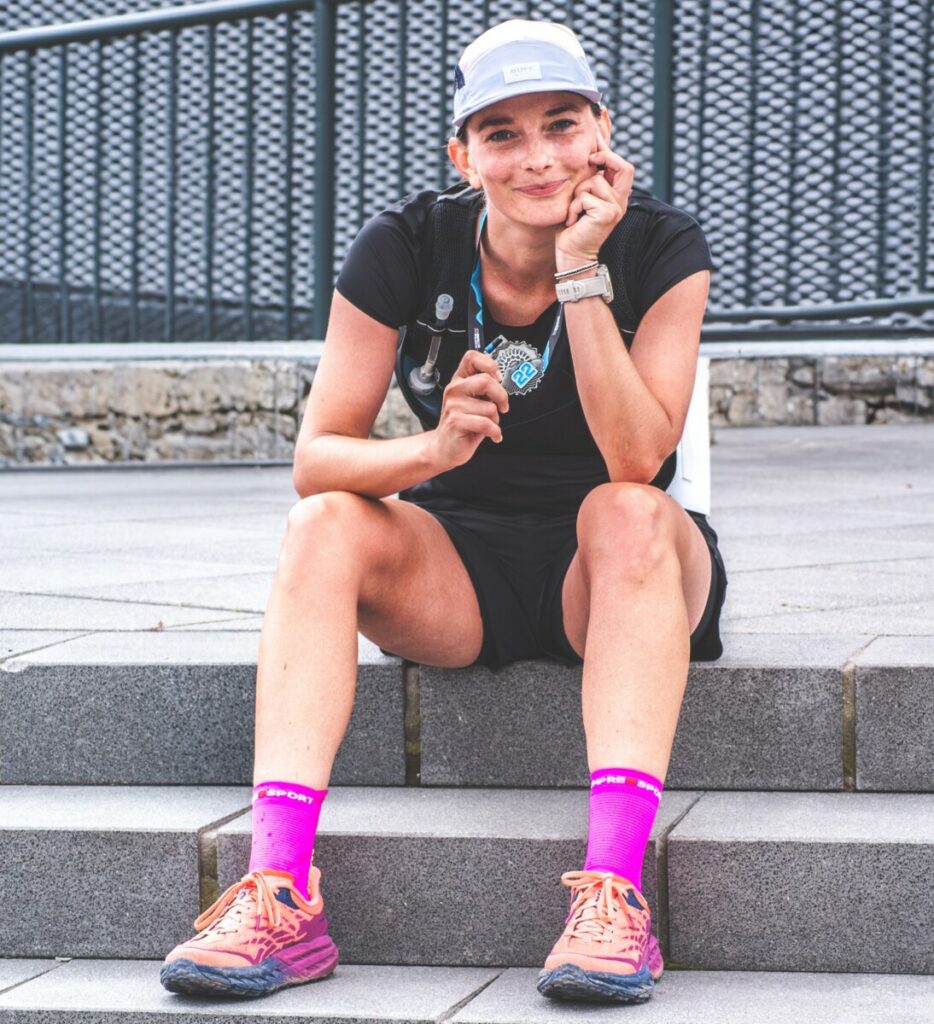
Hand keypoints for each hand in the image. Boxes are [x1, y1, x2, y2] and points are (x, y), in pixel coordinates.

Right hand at [429, 349, 509, 469]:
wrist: (445, 448)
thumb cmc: (464, 424)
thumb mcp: (475, 402)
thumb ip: (486, 389)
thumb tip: (501, 380)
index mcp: (460, 380)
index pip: (472, 357)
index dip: (489, 364)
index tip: (498, 378)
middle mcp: (454, 389)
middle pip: (486, 381)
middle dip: (501, 396)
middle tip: (502, 407)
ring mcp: (453, 405)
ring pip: (489, 407)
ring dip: (495, 419)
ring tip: (487, 424)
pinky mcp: (456, 422)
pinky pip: (486, 423)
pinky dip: (494, 432)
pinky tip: (492, 435)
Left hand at [555, 142, 633, 267]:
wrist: (572, 255)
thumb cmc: (573, 229)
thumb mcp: (581, 199)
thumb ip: (588, 182)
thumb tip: (585, 155)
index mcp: (616, 196)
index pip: (622, 166)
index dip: (608, 150)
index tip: (593, 139)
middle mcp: (620, 201)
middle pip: (624, 167)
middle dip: (606, 157)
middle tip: (589, 158)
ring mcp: (615, 208)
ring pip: (594, 181)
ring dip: (577, 194)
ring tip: (574, 211)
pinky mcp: (606, 214)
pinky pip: (584, 197)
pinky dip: (573, 208)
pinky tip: (572, 221)